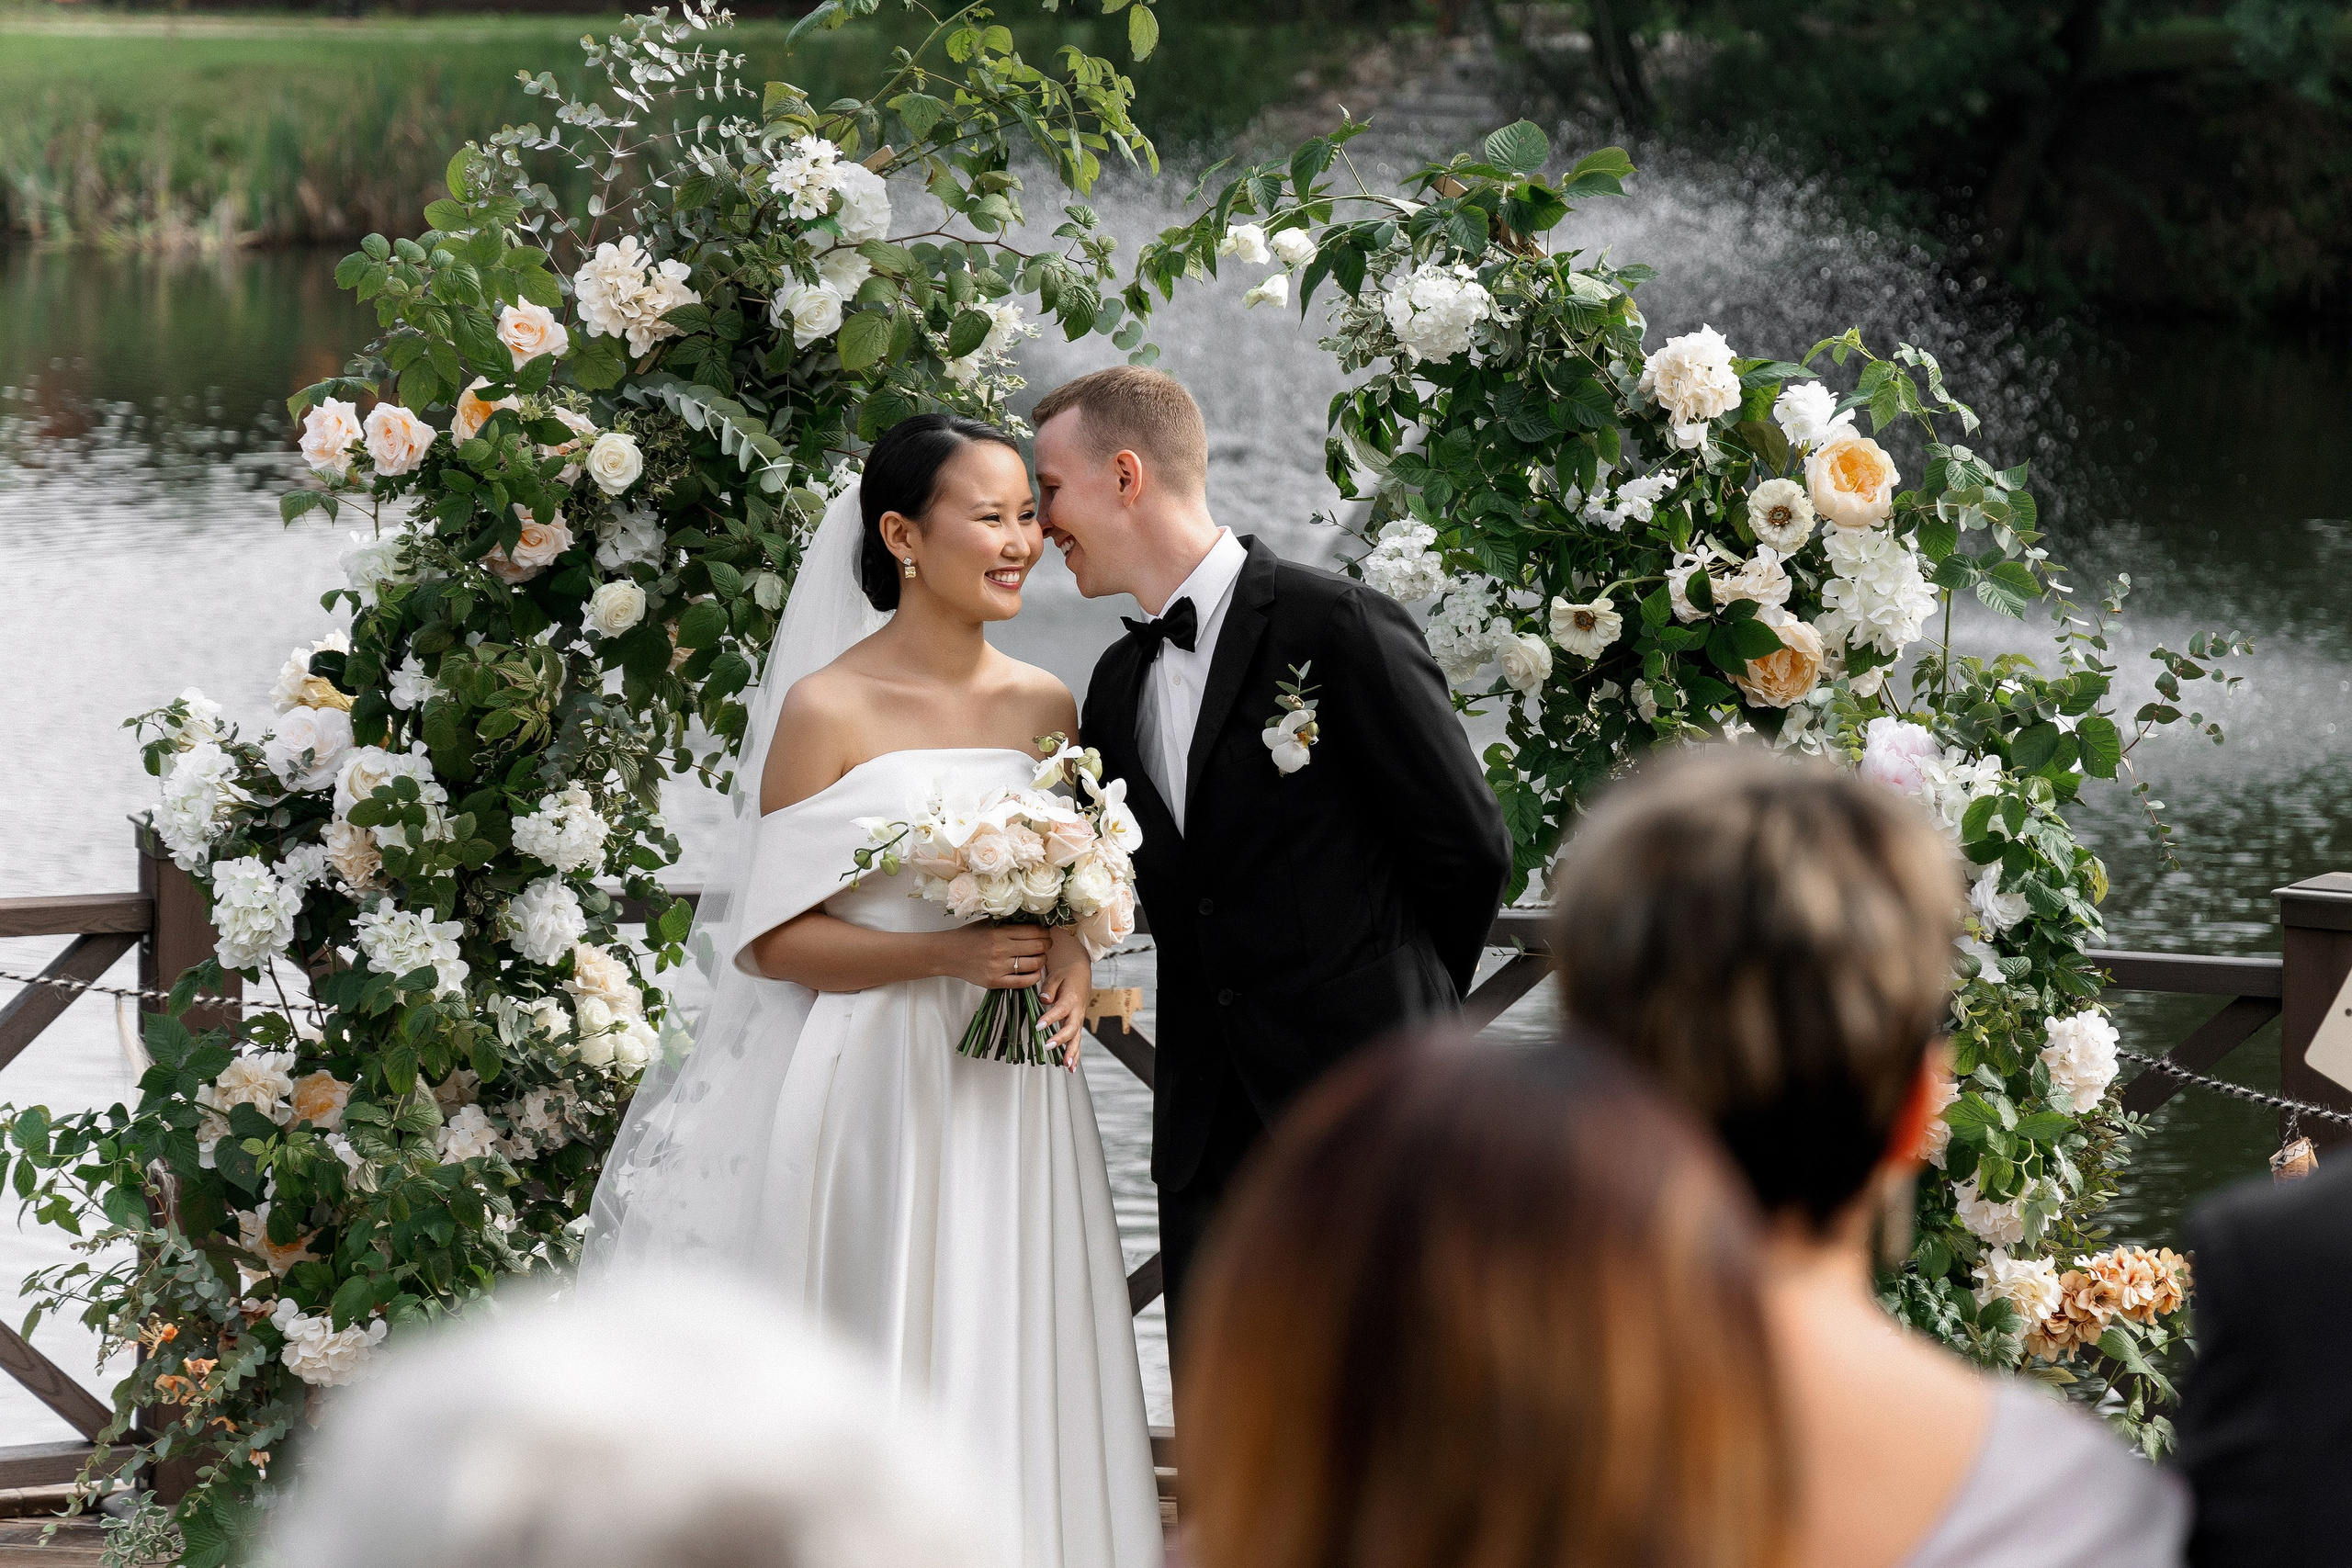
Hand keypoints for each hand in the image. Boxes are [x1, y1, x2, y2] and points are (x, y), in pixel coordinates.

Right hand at [943, 923, 1052, 990]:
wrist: (948, 953)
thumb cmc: (969, 937)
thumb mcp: (989, 924)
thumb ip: (1010, 924)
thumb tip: (1035, 924)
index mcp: (1000, 932)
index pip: (1034, 931)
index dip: (1044, 932)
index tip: (1045, 933)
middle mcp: (1001, 949)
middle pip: (1037, 947)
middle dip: (1047, 945)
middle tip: (1047, 944)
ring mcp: (998, 967)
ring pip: (1034, 964)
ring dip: (1042, 960)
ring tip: (1040, 957)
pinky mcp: (995, 981)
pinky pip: (1023, 982)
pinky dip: (1034, 977)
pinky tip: (1035, 972)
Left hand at [1037, 928, 1090, 1071]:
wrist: (1080, 972)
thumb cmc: (1066, 974)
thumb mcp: (1055, 976)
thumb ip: (1049, 989)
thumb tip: (1044, 999)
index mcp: (1071, 997)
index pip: (1061, 1009)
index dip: (1050, 1018)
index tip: (1038, 1025)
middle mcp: (1077, 1011)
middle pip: (1071, 1027)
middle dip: (1061, 1039)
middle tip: (1048, 1046)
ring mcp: (1079, 1019)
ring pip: (1077, 1038)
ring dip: (1072, 1052)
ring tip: (1066, 1065)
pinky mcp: (1077, 1025)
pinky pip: (1077, 1041)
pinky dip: (1075, 1055)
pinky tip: (1070, 1067)